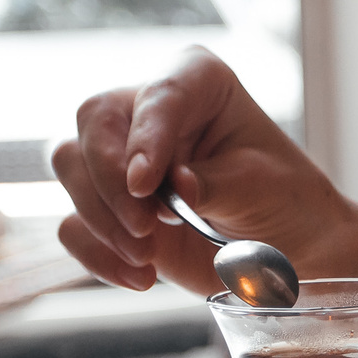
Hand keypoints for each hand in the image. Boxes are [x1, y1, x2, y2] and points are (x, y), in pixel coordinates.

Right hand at [51, 47, 352, 294]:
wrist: (287, 249)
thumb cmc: (282, 198)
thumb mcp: (261, 187)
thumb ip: (213, 184)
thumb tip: (172, 189)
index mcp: (197, 80)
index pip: (159, 94)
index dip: (146, 137)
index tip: (144, 184)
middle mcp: (149, 109)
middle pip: (94, 123)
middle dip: (110, 183)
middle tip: (145, 230)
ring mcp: (120, 156)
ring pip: (71, 166)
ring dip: (101, 219)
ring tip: (147, 257)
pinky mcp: (107, 207)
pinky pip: (74, 224)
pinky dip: (98, 255)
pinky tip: (140, 277)